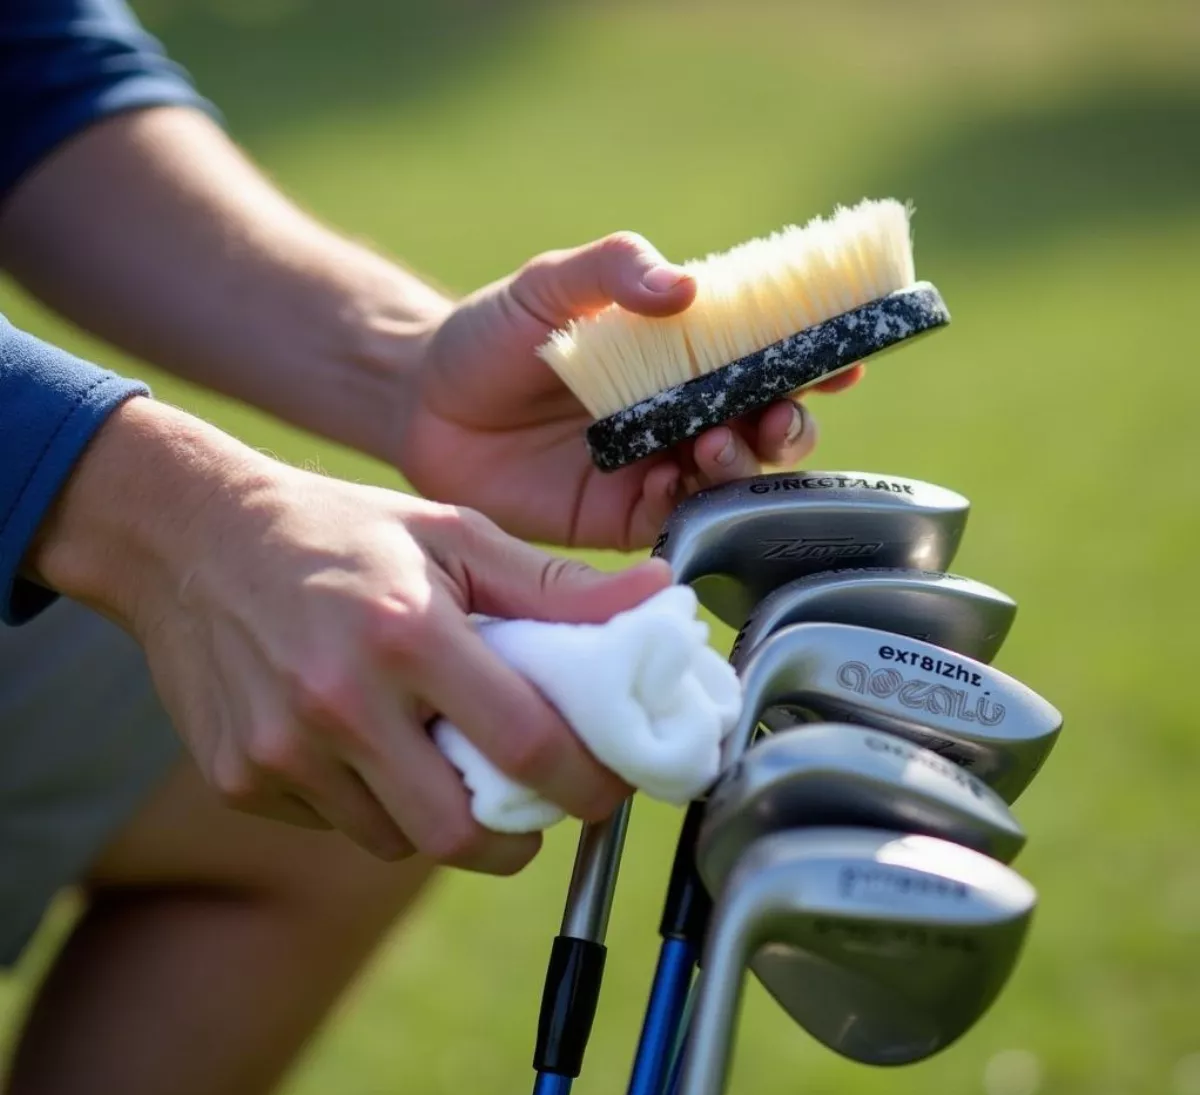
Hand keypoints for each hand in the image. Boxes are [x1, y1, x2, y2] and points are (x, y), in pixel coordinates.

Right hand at [33, 399, 670, 870]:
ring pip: (395, 840)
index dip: (585, 783)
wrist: (189, 534)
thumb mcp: (452, 535)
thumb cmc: (337, 531)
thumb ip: (557, 586)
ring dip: (438, 818)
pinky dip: (370, 804)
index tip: (605, 787)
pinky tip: (369, 749)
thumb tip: (658, 598)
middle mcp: (340, 703)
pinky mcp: (240, 778)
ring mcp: (282, 750)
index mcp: (407, 635)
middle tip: (531, 805)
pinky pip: (334, 824)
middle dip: (515, 839)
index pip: (526, 745)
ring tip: (444, 762)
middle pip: (458, 832)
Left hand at [398, 232, 861, 549]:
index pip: (766, 358)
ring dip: (744, 463)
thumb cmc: (492, 334)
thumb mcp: (551, 284)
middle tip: (778, 415)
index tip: (844, 360)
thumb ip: (614, 269)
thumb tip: (686, 289)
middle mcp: (683, 415)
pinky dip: (692, 505)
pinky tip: (677, 483)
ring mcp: (657, 468)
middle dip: (789, 424)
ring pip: (732, 478)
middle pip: (766, 427)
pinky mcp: (622, 517)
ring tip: (720, 445)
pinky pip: (678, 519)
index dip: (814, 360)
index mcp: (683, 355)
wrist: (424, 404)